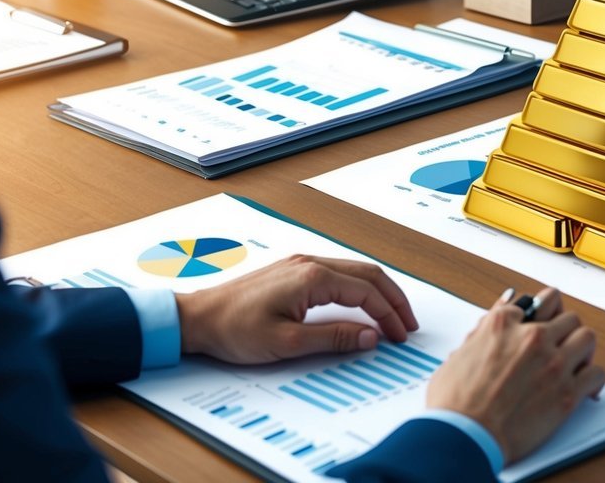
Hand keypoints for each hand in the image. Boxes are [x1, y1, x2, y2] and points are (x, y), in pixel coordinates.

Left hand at [176, 255, 418, 363]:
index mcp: (312, 277)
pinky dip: (359, 288)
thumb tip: (370, 336)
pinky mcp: (293, 271)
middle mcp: (310, 263)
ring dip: (377, 292)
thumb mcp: (287, 342)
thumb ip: (334, 337)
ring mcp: (302, 263)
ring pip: (355, 271)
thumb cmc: (234, 329)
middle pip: (368, 274)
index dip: (389, 314)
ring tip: (390, 316)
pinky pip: (339, 273)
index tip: (400, 335)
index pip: (367, 292)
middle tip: (406, 324)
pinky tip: (362, 304)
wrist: (197, 318)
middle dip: (393, 299)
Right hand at [425, 287, 604, 463]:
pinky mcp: (567, 392)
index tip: (544, 324)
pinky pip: (596, 373)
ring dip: (582, 349)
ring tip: (576, 362)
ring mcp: (553, 363)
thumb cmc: (455, 402)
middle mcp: (532, 337)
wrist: (464, 435)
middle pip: (568, 317)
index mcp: (503, 323)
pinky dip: (594, 380)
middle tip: (561, 345)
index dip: (542, 315)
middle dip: (566, 331)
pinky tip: (586, 387)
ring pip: (587, 337)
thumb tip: (496, 315)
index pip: (539, 301)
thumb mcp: (461, 352)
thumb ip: (483, 330)